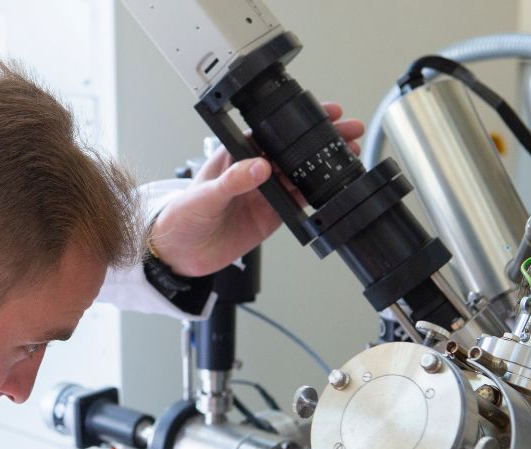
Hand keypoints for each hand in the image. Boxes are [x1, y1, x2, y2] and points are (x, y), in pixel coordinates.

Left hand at [148, 102, 364, 276]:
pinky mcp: (272, 216)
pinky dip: (318, 197)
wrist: (179, 253)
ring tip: (351, 156)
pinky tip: (334, 189)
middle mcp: (255, 171)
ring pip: (302, 174)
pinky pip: (300, 203)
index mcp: (237, 155)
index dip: (299, 121)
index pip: (273, 131)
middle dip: (324, 139)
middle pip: (294, 150)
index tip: (324, 113)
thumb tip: (260, 166)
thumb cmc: (181, 216)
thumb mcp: (204, 195)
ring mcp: (266, 193)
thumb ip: (232, 181)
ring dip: (326, 166)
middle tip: (350, 131)